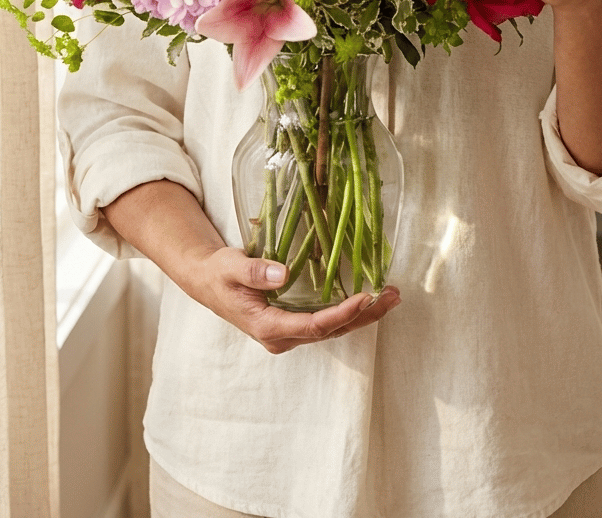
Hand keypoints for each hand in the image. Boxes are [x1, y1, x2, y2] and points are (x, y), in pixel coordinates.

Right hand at [188, 246, 400, 354]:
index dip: (342, 314)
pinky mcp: (294, 324)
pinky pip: (327, 322)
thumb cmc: (219, 274)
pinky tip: (368, 298)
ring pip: (333, 329)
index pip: (314, 326)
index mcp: (267, 326)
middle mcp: (282, 336)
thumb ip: (254, 271)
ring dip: (363, 314)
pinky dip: (350, 311)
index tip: (365, 297)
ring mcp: (289, 332)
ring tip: (391, 296)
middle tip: (393, 296)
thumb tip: (282, 274)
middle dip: (364, 315)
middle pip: (331, 330)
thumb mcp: (230, 267)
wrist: (208, 282)